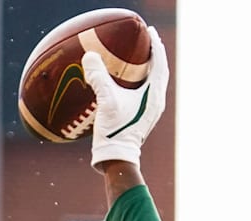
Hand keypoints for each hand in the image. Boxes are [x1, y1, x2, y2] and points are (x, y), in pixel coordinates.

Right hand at [81, 27, 168, 167]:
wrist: (117, 159)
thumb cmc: (115, 131)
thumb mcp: (106, 101)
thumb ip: (99, 78)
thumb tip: (90, 56)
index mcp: (154, 95)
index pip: (159, 64)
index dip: (156, 46)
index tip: (151, 32)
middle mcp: (156, 102)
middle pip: (160, 72)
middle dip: (155, 55)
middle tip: (147, 40)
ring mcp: (151, 111)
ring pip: (155, 83)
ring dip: (150, 68)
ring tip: (140, 57)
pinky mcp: (143, 118)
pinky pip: (147, 92)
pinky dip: (142, 81)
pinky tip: (130, 81)